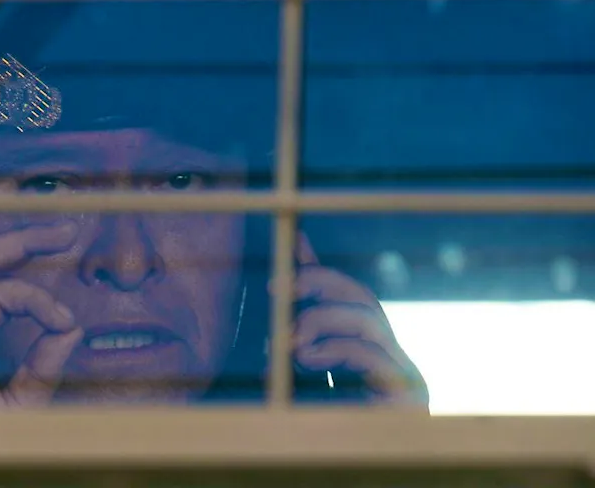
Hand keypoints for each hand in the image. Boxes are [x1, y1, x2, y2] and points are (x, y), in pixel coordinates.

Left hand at [291, 233, 428, 407]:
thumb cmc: (332, 443)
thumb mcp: (308, 392)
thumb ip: (301, 362)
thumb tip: (274, 334)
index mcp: (372, 357)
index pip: (349, 300)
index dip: (321, 269)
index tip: (296, 239)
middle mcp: (393, 360)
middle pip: (363, 298)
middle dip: (320, 281)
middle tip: (280, 286)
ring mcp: (406, 376)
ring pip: (368, 318)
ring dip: (321, 319)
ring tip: (291, 341)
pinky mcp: (408, 397)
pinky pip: (371, 353)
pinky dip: (335, 347)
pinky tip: (309, 357)